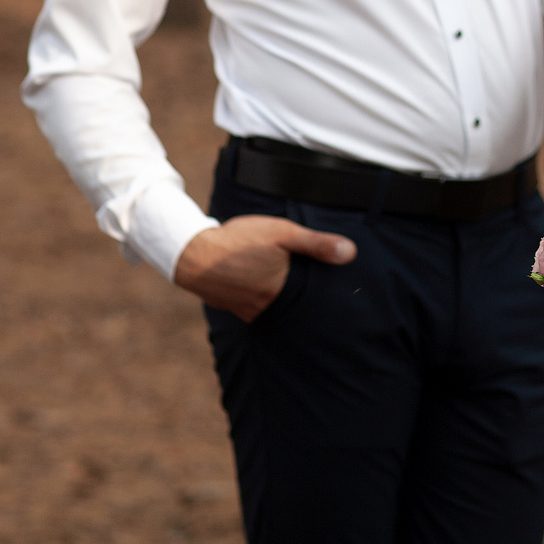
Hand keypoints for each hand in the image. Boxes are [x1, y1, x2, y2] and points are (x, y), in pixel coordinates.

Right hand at [172, 215, 355, 321]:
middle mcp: (265, 308)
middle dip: (303, 302)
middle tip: (317, 298)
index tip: (337, 301)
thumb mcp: (282, 233)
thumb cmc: (239, 241)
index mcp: (281, 292)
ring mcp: (246, 310)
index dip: (322, 298)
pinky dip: (261, 299)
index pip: (310, 301)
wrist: (192, 252)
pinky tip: (262, 288)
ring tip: (290, 292)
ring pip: (272, 308)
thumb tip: (351, 253)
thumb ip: (316, 244)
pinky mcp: (232, 307)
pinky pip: (254, 306)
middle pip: (292, 307)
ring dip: (280, 301)